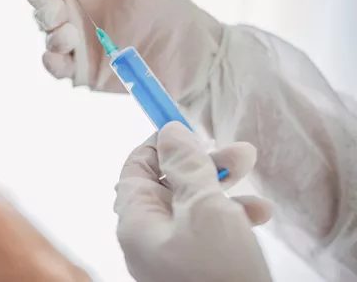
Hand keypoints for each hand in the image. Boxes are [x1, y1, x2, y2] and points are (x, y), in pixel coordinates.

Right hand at [27, 0, 223, 97]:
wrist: (194, 56)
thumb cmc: (169, 11)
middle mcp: (78, 14)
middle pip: (41, 7)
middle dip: (41, 7)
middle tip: (58, 10)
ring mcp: (79, 44)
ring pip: (46, 36)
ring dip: (50, 33)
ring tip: (70, 34)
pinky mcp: (84, 71)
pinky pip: (56, 66)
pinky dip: (51, 61)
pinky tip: (62, 55)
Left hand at [114, 122, 272, 281]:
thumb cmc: (218, 271)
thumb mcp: (203, 208)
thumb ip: (185, 167)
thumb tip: (169, 132)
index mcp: (136, 220)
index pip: (136, 168)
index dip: (160, 145)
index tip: (187, 127)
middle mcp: (149, 236)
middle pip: (168, 183)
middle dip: (203, 162)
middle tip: (240, 151)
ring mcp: (171, 254)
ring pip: (192, 205)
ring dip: (223, 186)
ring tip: (253, 173)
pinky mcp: (196, 268)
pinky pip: (208, 231)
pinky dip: (231, 216)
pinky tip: (259, 214)